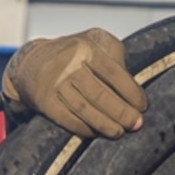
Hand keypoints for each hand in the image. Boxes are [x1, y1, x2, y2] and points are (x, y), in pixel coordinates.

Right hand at [0, 28, 147, 138]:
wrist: (32, 62)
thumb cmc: (74, 53)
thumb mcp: (94, 41)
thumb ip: (115, 55)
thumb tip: (132, 87)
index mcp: (85, 48)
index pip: (113, 73)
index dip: (131, 92)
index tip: (142, 106)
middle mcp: (68, 64)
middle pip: (100, 94)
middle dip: (122, 112)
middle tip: (136, 124)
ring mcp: (54, 84)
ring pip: (84, 108)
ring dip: (105, 124)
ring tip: (119, 132)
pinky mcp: (44, 101)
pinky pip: (67, 119)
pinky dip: (84, 128)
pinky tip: (97, 133)